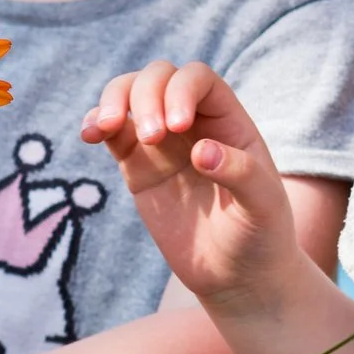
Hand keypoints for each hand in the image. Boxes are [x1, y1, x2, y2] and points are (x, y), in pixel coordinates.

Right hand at [82, 62, 300, 309]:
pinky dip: (96, 123)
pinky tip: (90, 133)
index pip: (198, 79)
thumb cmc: (261, 235)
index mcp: (228, 121)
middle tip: (151, 138)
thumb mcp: (264, 205)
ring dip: (114, 100)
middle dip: (146, 95)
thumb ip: (240, 174)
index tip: (178, 125)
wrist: (238, 275)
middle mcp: (193, 123)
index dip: (181, 90)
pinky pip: (112, 132)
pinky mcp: (137, 167)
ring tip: (108, 127)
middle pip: (158, 77)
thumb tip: (200, 151)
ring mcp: (162, 143)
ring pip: (129, 94)